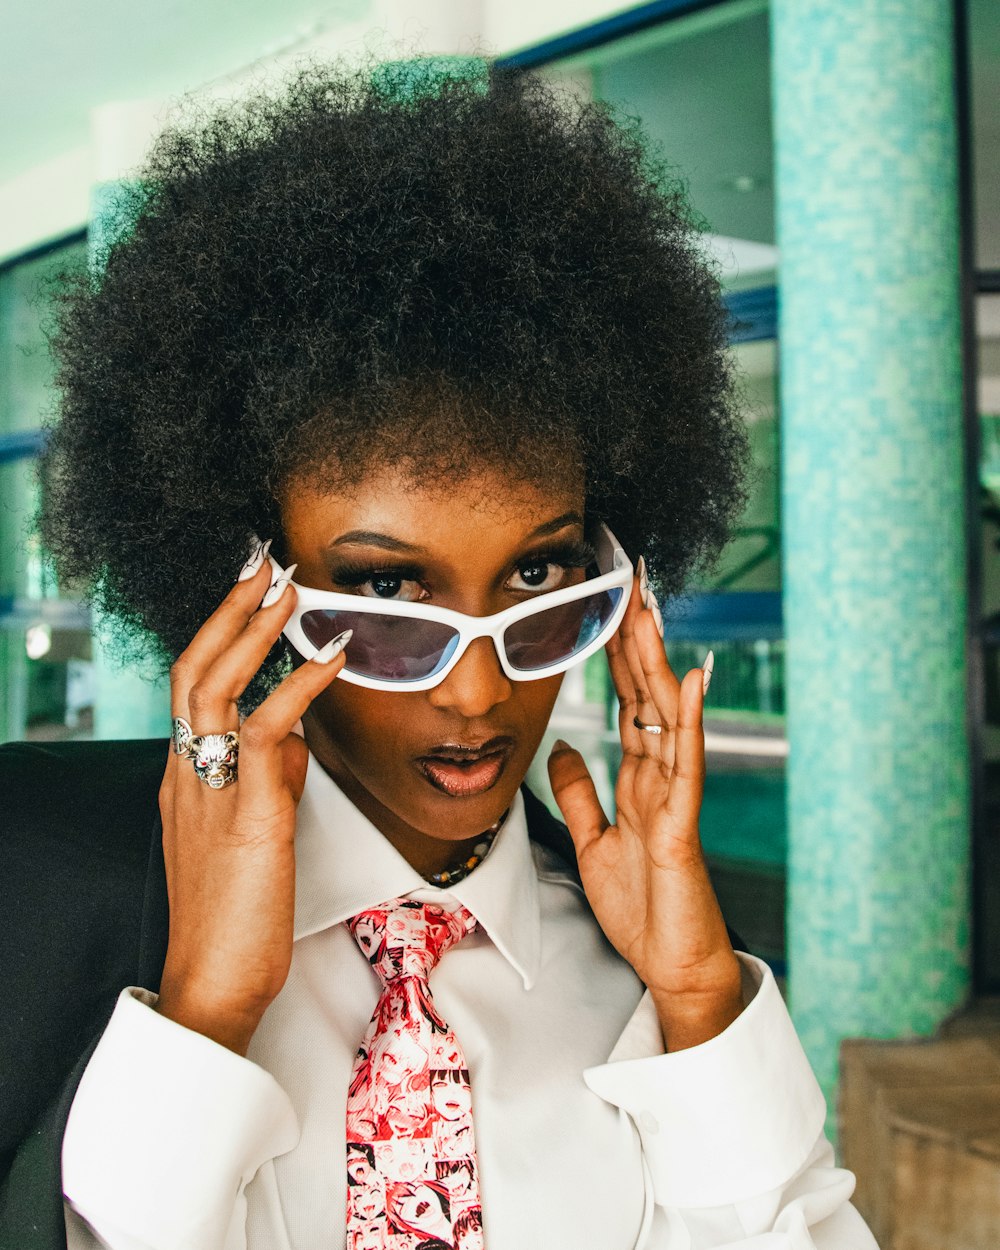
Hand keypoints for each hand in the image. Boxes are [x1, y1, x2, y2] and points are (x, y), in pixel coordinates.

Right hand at [156, 549, 347, 1054]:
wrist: (214, 985)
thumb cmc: (235, 918)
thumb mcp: (246, 838)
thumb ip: (265, 783)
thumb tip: (293, 740)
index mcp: (183, 781)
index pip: (192, 689)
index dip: (219, 636)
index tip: (250, 597)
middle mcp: (187, 775)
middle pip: (192, 670)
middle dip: (227, 611)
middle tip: (263, 563)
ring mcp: (211, 791)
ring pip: (215, 686)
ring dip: (254, 629)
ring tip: (288, 588)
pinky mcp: (247, 815)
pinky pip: (268, 733)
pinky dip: (300, 686)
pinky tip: (331, 657)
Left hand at [547, 571, 741, 1050]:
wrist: (671, 964)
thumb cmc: (642, 906)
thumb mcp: (594, 841)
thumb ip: (582, 792)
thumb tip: (564, 747)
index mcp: (640, 777)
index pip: (626, 701)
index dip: (614, 655)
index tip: (607, 606)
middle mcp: (661, 775)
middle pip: (645, 694)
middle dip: (635, 638)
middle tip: (630, 582)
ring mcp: (676, 795)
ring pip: (664, 715)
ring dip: (656, 662)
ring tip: (650, 612)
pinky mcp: (682, 823)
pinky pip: (685, 764)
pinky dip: (686, 720)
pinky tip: (687, 680)